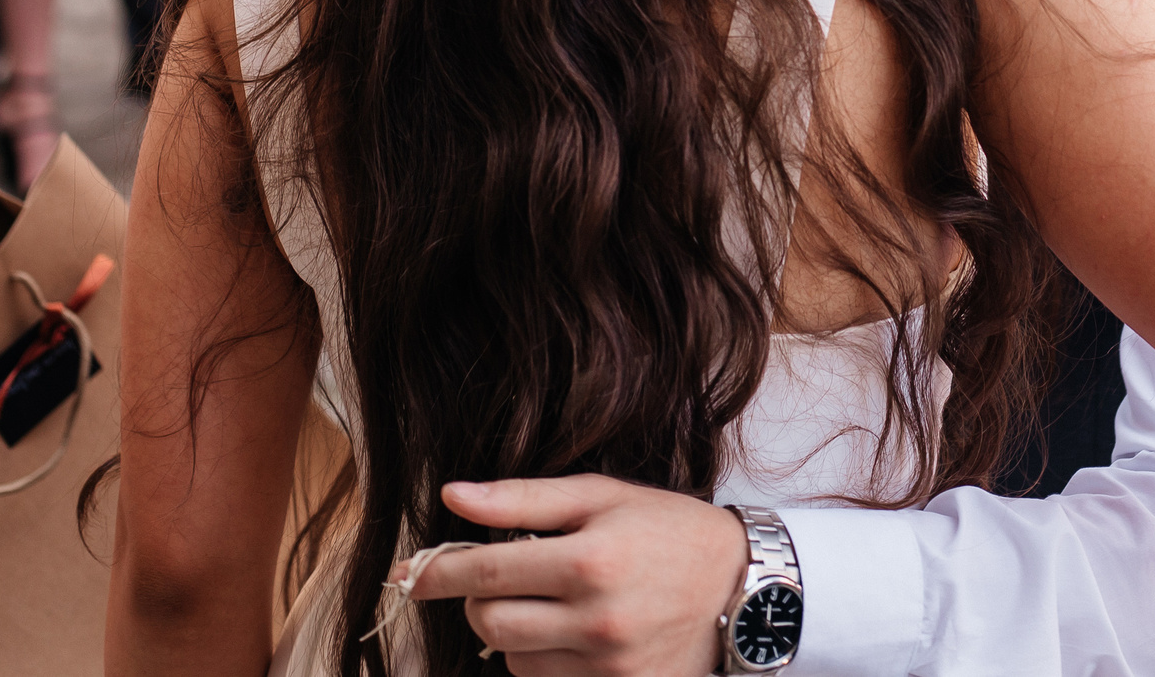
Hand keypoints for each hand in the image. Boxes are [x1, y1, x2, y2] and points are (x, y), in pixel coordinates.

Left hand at [404, 476, 745, 675]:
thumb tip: (453, 496)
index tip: (410, 573)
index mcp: (589, 560)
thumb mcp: (601, 496)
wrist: (744, 587)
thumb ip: (523, 499)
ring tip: (551, 602)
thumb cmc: (669, 530)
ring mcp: (607, 666)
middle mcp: (595, 620)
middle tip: (501, 578)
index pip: (485, 573)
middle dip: (478, 599)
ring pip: (514, 659)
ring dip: (514, 630)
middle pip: (489, 623)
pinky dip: (545, 658)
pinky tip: (572, 632)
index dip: (438, 572)